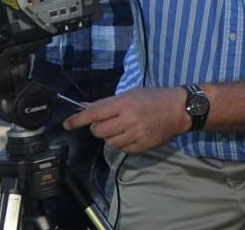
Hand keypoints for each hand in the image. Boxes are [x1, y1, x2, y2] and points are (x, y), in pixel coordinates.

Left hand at [63, 87, 189, 153]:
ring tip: (120, 127)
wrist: (178, 110)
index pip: (94, 114)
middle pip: (99, 131)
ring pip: (109, 143)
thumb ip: (106, 102)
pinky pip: (123, 149)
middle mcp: (128, 120)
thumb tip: (85, 107)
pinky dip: (121, 144)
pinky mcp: (143, 146)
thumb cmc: (151, 97)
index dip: (78, 120)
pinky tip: (129, 135)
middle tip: (105, 122)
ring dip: (110, 136)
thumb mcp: (128, 94)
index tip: (66, 124)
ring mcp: (136, 135)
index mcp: (123, 104)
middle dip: (97, 128)